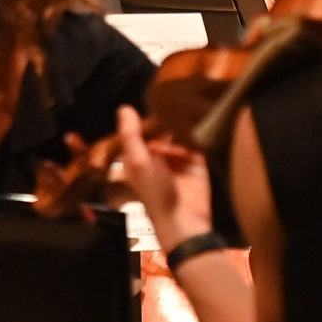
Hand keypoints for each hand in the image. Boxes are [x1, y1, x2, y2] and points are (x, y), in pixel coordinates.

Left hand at [114, 106, 213, 241]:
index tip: (151, 101)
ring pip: (178, 132)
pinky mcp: (196, 161)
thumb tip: (124, 108)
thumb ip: (131, 136)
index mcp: (136, 155)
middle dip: (164, 119)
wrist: (184, 220)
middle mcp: (155, 155)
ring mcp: (176, 158)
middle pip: (159, 128)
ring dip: (181, 124)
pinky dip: (196, 133)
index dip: (142, 118)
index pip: (137, 130)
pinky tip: (197, 122)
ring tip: (185, 110)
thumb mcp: (138, 162)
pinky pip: (195, 141)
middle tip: (172, 102)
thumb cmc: (154, 194)